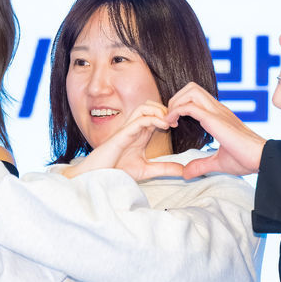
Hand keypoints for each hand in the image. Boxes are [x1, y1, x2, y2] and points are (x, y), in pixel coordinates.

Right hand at [64, 102, 183, 180]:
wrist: (96, 177)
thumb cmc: (117, 171)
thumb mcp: (147, 170)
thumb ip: (165, 169)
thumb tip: (184, 171)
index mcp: (139, 133)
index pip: (154, 114)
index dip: (167, 115)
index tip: (177, 125)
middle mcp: (134, 128)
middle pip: (149, 105)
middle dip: (164, 109)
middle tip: (174, 121)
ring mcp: (127, 129)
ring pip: (144, 107)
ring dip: (159, 110)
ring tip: (169, 123)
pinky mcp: (122, 134)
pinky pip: (139, 119)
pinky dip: (154, 119)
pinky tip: (164, 127)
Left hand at [165, 83, 266, 177]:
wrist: (261, 159)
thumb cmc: (246, 160)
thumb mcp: (218, 163)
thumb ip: (201, 165)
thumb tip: (186, 173)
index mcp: (219, 115)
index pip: (196, 96)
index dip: (180, 104)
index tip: (174, 123)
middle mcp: (218, 109)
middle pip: (191, 87)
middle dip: (175, 99)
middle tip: (170, 118)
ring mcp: (217, 112)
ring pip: (190, 91)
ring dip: (175, 103)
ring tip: (170, 121)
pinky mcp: (215, 120)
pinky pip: (190, 106)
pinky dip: (176, 111)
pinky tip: (172, 124)